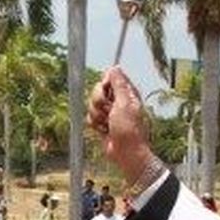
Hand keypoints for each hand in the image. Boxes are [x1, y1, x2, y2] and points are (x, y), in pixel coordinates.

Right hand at [87, 68, 159, 185]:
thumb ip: (118, 84)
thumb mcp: (124, 103)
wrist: (126, 152)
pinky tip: (103, 130)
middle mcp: (117, 100)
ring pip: (91, 104)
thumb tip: (115, 68)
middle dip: (98, 101)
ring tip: (107, 124)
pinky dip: (94, 124)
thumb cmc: (129, 129)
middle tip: (107, 110)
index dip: (105, 84)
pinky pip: (89, 117)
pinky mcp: (101, 123)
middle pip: (97, 90)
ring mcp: (109, 112)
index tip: (107, 91)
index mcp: (126, 92)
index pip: (110, 77)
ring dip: (96, 115)